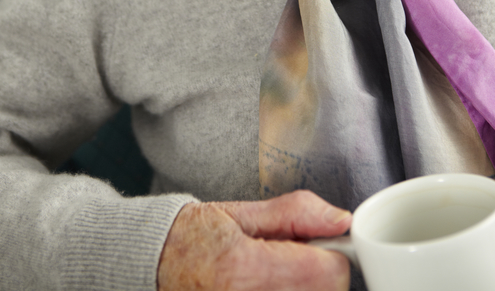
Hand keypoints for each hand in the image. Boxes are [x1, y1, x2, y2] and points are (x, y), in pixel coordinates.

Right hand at [157, 189, 351, 289]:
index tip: (316, 245)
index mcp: (246, 269)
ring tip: (277, 277)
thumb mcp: (242, 212)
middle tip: (290, 261)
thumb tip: (341, 219)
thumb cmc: (194, 238)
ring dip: (305, 290)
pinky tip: (270, 288)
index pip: (328, 272)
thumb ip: (295, 214)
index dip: (331, 254)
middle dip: (318, 276)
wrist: (153, 265)